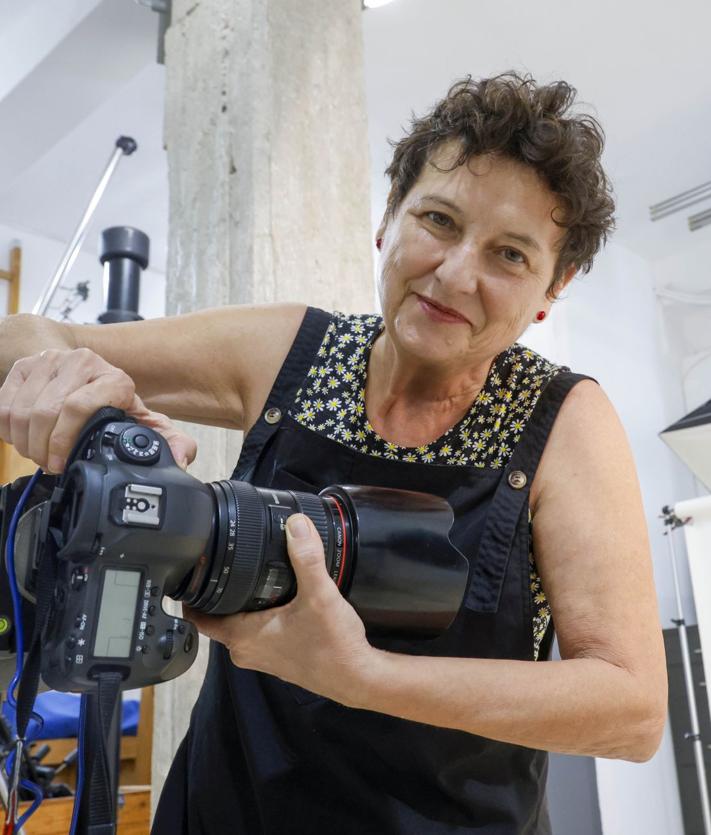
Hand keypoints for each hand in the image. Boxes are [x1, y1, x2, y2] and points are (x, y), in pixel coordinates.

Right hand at [0, 347, 196, 472]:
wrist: (90, 377)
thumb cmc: (116, 407)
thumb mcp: (145, 424)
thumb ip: (168, 442)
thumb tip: (182, 457)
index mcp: (115, 379)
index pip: (79, 407)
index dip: (65, 441)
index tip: (62, 462)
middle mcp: (83, 362)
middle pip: (46, 411)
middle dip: (43, 447)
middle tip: (49, 463)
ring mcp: (51, 360)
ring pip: (22, 409)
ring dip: (25, 441)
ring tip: (37, 453)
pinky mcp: (25, 365)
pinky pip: (4, 403)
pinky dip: (7, 428)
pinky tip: (22, 437)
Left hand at [183, 514, 378, 705]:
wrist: (357, 678)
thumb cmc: (334, 646)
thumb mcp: (319, 595)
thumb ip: (306, 558)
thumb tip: (296, 524)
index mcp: (244, 637)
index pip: (198, 617)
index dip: (191, 595)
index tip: (190, 571)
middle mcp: (246, 651)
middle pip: (216, 618)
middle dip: (216, 593)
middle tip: (219, 562)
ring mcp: (262, 657)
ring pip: (237, 625)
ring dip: (238, 604)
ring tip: (244, 574)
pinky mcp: (278, 657)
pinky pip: (255, 632)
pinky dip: (257, 614)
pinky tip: (273, 597)